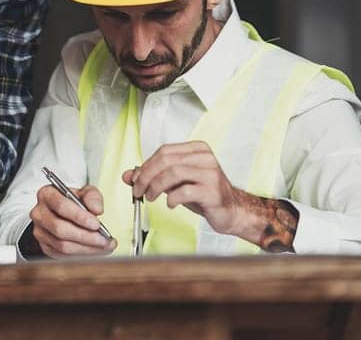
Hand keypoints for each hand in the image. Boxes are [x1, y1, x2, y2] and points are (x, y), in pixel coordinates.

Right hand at [28, 182, 113, 256]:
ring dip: (86, 248)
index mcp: (46, 194)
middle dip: (85, 236)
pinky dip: (81, 254)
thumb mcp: (85, 192)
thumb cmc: (74, 201)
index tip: (96, 224)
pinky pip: (62, 254)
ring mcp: (40, 231)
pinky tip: (95, 249)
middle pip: (60, 228)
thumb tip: (96, 209)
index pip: (61, 206)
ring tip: (104, 246)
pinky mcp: (45, 246)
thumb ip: (93, 197)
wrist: (64, 213)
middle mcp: (39, 213)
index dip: (79, 217)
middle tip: (103, 239)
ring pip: (62, 245)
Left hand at [125, 142, 249, 239]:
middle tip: (138, 190)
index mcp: (197, 149)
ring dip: (156, 187)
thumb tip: (129, 176)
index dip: (146, 165)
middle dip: (146, 176)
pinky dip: (172, 198)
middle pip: (166, 160)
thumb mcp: (177, 182)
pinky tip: (171, 204)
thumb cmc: (204, 194)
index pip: (164, 151)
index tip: (136, 179)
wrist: (231, 210)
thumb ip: (154, 176)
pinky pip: (184, 191)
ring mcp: (210, 173)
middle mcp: (204, 157)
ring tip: (151, 197)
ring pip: (173, 173)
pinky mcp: (212, 191)